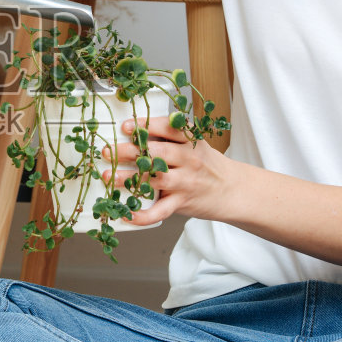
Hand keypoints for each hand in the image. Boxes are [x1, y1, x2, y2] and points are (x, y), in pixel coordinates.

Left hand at [101, 116, 237, 226]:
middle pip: (157, 154)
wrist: (233, 190)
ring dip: (129, 179)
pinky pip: (161, 210)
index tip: (127, 126)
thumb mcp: (195, 145)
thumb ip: (170, 139)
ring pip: (155, 179)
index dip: (146, 126)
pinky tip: (127, 214)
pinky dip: (143, 215)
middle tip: (109, 152)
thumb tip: (134, 133)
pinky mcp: (182, 202)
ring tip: (109, 177)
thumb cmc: (207, 165)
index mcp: (190, 142)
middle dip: (130, 152)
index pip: (169, 129)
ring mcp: (186, 182)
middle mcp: (189, 160)